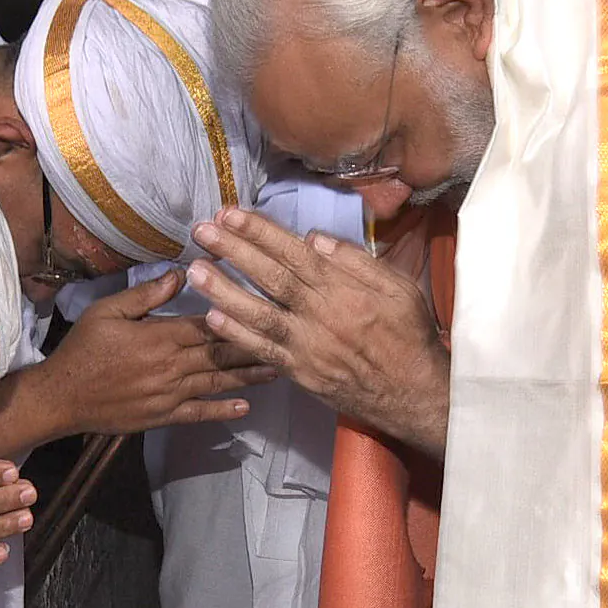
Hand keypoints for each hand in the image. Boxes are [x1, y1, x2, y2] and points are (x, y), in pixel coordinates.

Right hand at [39, 270, 274, 436]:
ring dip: (249, 376)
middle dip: (255, 345)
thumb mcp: (107, 311)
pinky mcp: (163, 416)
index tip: (265, 304)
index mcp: (159, 336)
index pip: (208, 323)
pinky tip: (245, 408)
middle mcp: (171, 366)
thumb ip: (145, 295)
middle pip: (221, 353)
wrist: (62, 397)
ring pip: (217, 382)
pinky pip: (199, 414)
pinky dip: (223, 411)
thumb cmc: (82, 350)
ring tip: (279, 369)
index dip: (238, 313)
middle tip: (288, 339)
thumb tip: (180, 274)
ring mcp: (169, 394)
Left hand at [187, 210, 450, 454]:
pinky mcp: (300, 372)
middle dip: (234, 251)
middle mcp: (322, 314)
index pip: (295, 253)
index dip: (261, 232)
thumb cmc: (409, 334)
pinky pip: (263, 351)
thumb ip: (358, 261)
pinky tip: (211, 317)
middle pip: (272, 277)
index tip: (231, 214)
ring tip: (194, 270)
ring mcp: (308, 345)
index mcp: (345, 289)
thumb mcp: (399, 287)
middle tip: (202, 230)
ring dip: (223, 291)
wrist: (413, 393)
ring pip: (260, 313)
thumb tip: (314, 238)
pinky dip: (237, 335)